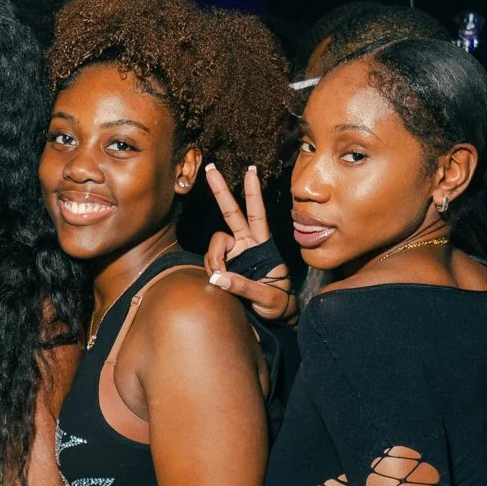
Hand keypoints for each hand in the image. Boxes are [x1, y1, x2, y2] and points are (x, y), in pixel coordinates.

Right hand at [204, 164, 295, 321]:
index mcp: (263, 245)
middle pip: (231, 213)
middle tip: (211, 169)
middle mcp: (246, 244)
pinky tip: (217, 281)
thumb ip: (243, 287)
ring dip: (214, 259)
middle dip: (220, 191)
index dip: (253, 193)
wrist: (274, 317)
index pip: (256, 214)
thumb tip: (216, 278)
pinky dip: (211, 270)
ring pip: (215, 244)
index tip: (250, 171)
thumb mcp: (267, 297)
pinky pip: (210, 261)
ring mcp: (234, 254)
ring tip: (220, 279)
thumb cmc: (276, 303)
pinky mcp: (223, 265)